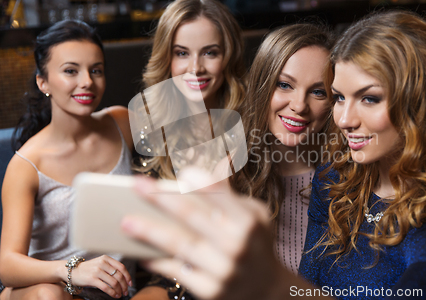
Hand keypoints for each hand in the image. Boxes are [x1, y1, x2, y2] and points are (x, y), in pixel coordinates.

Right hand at [70, 255, 131, 297]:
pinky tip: (114, 295)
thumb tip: (123, 278)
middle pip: (119, 275)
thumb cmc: (88, 268)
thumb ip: (110, 267)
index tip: (130, 283)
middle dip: (124, 285)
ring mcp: (97, 271)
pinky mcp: (92, 279)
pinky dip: (112, 293)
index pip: (121, 267)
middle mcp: (102, 263)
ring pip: (113, 282)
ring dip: (119, 290)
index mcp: (106, 258)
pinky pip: (106, 287)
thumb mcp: (100, 263)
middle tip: (126, 292)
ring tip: (120, 294)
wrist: (72, 271)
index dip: (128, 276)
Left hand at [121, 170, 285, 299]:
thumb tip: (203, 170)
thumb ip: (228, 195)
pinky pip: (178, 273)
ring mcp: (224, 270)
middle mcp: (237, 245)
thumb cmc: (255, 243)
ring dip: (151, 232)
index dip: (204, 184)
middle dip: (162, 199)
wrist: (267, 289)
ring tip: (126, 221)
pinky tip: (139, 252)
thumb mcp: (254, 216)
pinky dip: (157, 261)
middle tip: (137, 185)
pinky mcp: (211, 291)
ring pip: (181, 246)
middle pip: (193, 217)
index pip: (222, 197)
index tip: (183, 172)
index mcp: (248, 221)